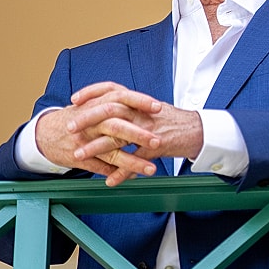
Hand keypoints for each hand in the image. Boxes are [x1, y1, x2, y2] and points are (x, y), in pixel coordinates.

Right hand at [35, 83, 164, 184]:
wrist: (44, 133)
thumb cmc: (75, 118)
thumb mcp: (92, 105)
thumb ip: (115, 104)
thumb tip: (142, 107)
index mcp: (97, 105)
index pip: (120, 98)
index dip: (140, 102)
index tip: (158, 107)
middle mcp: (91, 122)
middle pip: (116, 126)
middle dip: (139, 134)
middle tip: (158, 141)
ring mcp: (85, 141)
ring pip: (111, 152)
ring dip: (133, 161)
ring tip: (151, 168)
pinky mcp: (80, 158)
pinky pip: (101, 167)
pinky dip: (117, 173)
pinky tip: (132, 177)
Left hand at [66, 82, 203, 185]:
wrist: (199, 131)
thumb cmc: (175, 121)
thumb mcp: (151, 110)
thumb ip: (132, 109)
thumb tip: (113, 109)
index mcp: (139, 102)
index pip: (111, 89)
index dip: (92, 92)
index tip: (75, 99)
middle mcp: (141, 112)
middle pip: (109, 111)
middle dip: (86, 119)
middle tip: (69, 127)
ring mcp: (148, 130)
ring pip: (117, 137)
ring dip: (95, 147)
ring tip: (79, 155)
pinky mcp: (156, 147)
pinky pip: (134, 161)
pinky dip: (121, 172)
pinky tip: (109, 180)